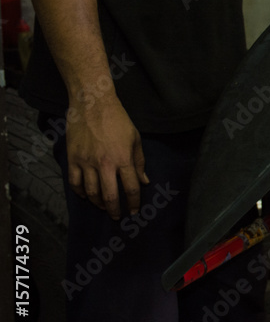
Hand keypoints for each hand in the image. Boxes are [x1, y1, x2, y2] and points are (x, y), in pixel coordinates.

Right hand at [65, 97, 149, 219]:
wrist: (92, 104)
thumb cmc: (118, 120)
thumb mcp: (135, 139)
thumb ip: (139, 162)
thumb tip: (144, 181)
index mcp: (123, 159)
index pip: (131, 188)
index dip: (134, 203)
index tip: (135, 211)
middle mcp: (104, 164)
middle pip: (110, 196)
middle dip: (115, 210)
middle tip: (117, 216)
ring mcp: (86, 162)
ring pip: (91, 192)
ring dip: (98, 203)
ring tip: (103, 206)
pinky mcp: (72, 159)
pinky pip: (74, 183)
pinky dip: (80, 192)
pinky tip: (86, 195)